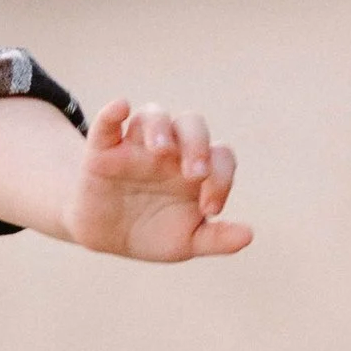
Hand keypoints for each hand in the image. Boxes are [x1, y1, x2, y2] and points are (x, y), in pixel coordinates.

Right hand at [66, 99, 250, 262]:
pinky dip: (112, 113)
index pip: (220, 156)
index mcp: (196, 168)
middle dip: (197, 145)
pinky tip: (120, 108)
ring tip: (160, 150)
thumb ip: (217, 238)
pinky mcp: (102, 151)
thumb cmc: (152, 233)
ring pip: (154, 116)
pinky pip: (107, 124)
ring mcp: (136, 147)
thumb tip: (249, 236)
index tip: (210, 210)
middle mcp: (170, 150)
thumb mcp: (186, 242)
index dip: (222, 179)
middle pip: (192, 125)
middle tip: (195, 174)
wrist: (106, 239)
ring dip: (160, 127)